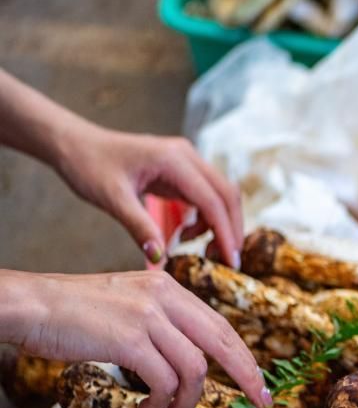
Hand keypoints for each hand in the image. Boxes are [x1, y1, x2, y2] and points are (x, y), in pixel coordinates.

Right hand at [0, 269, 271, 407]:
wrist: (30, 305)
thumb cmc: (72, 312)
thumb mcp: (128, 303)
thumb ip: (161, 320)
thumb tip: (190, 356)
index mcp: (168, 286)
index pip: (220, 325)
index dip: (243, 356)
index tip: (258, 382)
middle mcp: (164, 295)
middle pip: (223, 341)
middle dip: (246, 375)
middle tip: (260, 403)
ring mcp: (147, 316)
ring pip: (195, 367)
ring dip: (187, 401)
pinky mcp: (128, 339)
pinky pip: (165, 380)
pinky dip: (162, 401)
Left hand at [54, 122, 242, 266]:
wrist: (76, 145)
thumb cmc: (89, 166)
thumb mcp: (112, 199)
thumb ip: (139, 227)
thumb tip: (160, 258)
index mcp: (174, 160)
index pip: (212, 200)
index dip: (225, 232)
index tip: (231, 261)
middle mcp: (188, 156)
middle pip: (227, 195)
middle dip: (232, 229)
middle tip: (228, 262)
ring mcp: (187, 162)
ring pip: (221, 195)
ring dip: (220, 224)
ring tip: (202, 250)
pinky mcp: (182, 171)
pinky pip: (207, 195)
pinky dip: (206, 217)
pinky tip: (186, 233)